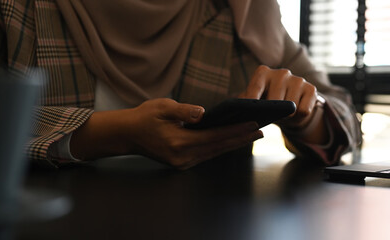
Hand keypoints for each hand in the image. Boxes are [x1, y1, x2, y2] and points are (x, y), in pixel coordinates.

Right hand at [70, 98, 262, 169]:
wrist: (127, 134)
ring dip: (234, 143)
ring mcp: (183, 162)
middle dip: (241, 138)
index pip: (215, 136)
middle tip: (262, 131)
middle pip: (219, 147)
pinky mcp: (183, 163)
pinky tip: (233, 139)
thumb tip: (203, 113)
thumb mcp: (162, 107)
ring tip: (253, 134)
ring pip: (215, 152)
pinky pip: (208, 154)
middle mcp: (183, 157)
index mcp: (179, 143)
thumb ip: (184, 111)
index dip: (236, 130)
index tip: (253, 124)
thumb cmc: (144, 117)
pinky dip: (222, 146)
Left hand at [239, 65, 317, 128]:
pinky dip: (300, 117)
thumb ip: (243, 102)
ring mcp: (297, 79)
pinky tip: (296, 111)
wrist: (290, 107)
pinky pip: (304, 110)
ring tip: (284, 112)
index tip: (250, 111)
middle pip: (275, 101)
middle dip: (273, 113)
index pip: (256, 87)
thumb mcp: (252, 101)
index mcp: (263, 73)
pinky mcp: (311, 89)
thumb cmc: (266, 103)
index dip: (252, 101)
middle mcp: (281, 73)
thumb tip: (234, 107)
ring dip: (287, 116)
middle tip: (272, 114)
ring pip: (291, 107)